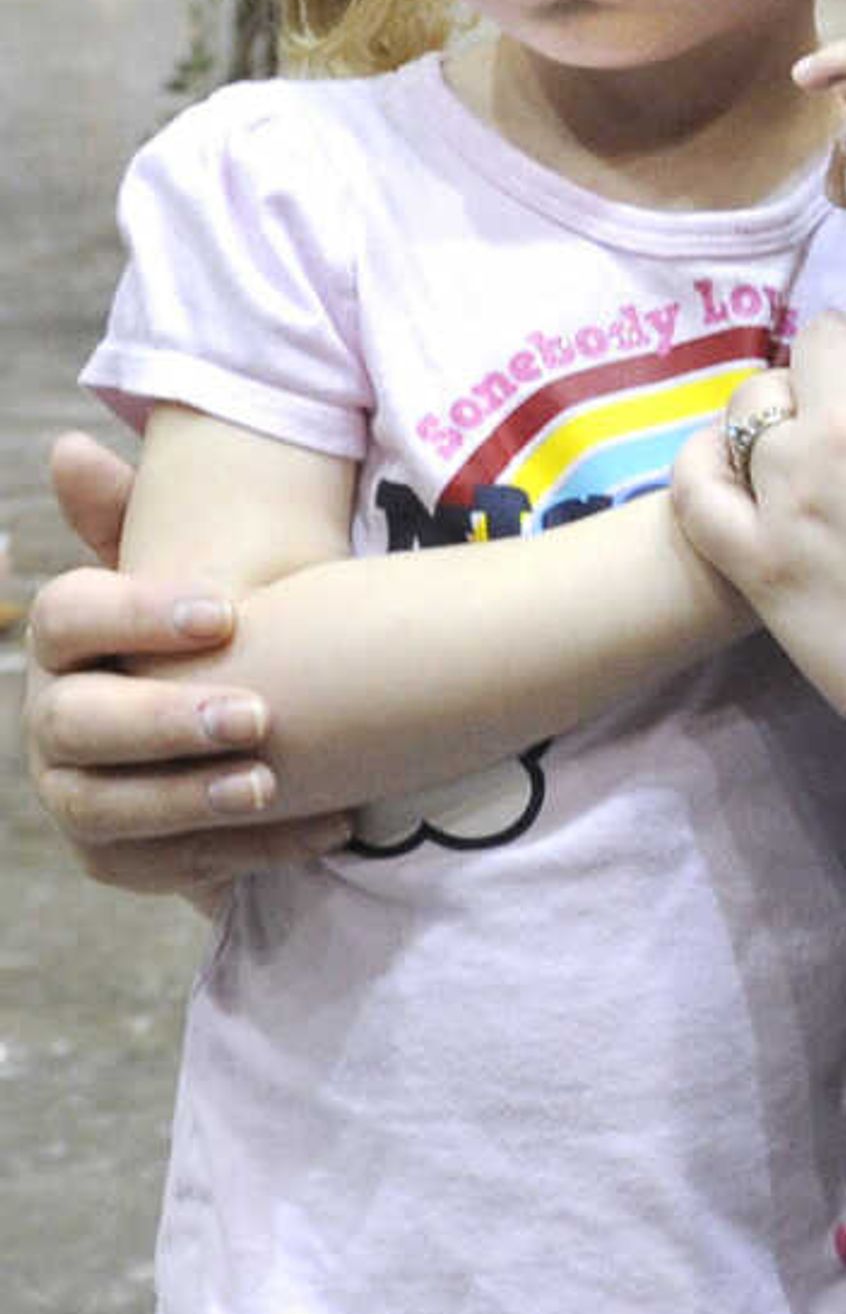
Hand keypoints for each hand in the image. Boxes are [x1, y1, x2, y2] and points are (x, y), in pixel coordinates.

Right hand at [20, 432, 346, 896]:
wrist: (232, 738)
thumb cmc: (212, 641)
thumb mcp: (190, 577)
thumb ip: (141, 518)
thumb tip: (70, 448)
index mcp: (67, 642)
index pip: (68, 615)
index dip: (139, 612)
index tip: (229, 612)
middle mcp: (53, 719)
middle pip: (79, 720)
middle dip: (166, 720)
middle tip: (258, 714)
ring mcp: (75, 794)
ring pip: (107, 806)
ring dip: (191, 797)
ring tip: (274, 784)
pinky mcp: (117, 859)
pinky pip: (167, 865)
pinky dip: (245, 852)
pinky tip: (324, 828)